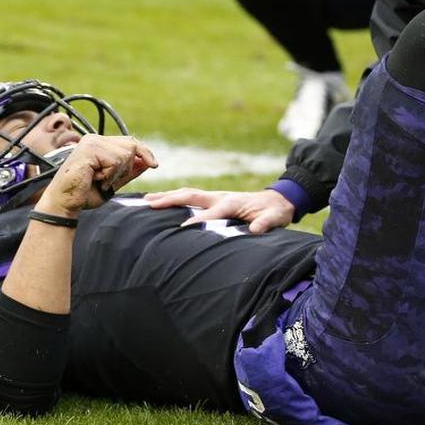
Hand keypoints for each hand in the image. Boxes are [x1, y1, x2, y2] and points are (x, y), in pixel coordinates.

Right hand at [35, 135, 157, 216]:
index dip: (144, 152)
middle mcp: (95, 139)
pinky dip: (109, 175)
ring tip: (98, 179)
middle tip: (106, 180)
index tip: (154, 165)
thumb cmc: (85, 194)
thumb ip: (129, 171)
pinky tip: (94, 179)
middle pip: (131, 146)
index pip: (130, 141)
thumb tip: (148, 162)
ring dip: (115, 173)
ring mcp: (91, 142)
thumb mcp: (113, 182)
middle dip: (126, 168)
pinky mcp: (89, 150)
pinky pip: (115, 161)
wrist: (64, 203)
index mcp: (99, 144)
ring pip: (125, 155)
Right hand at [143, 188, 294, 233]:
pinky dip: (175, 198)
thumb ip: (265, 223)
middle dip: (170, 199)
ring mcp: (215, 197)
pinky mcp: (213, 200)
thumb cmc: (275, 211)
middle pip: (191, 195)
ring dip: (167, 196)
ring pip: (187, 194)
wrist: (278, 200)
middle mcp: (220, 197)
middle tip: (149, 204)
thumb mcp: (275, 218)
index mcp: (232, 202)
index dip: (198, 219)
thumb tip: (255, 229)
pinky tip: (162, 202)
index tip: (182, 227)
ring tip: (146, 200)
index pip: (212, 212)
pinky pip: (191, 198)